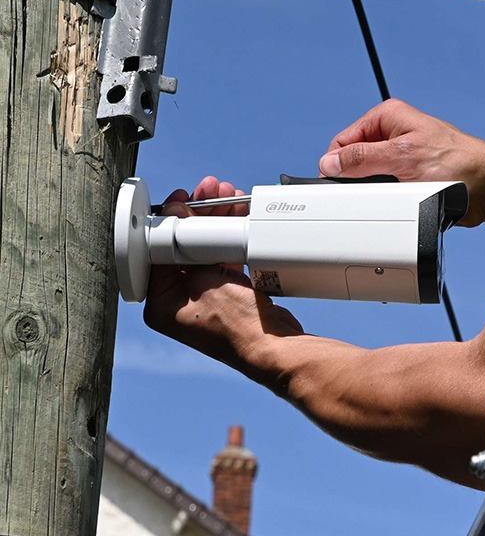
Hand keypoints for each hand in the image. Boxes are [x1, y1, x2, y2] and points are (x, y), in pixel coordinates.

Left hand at [143, 176, 303, 378]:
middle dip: (200, 213)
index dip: (172, 218)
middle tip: (211, 190)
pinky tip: (238, 215)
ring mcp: (202, 295)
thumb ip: (188, 243)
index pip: (159, 248)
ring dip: (217, 219)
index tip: (184, 197)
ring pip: (205, 246)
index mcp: (160, 302)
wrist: (274, 345)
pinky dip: (229, 236)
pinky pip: (222, 256)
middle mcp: (177, 299)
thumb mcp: (204, 276)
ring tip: (229, 196)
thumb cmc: (237, 324)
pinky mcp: (224, 292)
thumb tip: (176, 212)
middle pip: (183, 243)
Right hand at [318, 98, 484, 235]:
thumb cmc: (460, 163)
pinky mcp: (411, 178)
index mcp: (388, 118)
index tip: (335, 184)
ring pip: (370, 178)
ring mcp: (402, 157)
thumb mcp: (403, 158)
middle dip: (359, 179)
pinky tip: (399, 203)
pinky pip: (386, 191)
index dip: (337, 163)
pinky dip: (388, 200)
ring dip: (376, 191)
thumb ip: (362, 159)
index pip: (344, 140)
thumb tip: (331, 162)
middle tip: (369, 192)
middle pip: (356, 160)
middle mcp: (394, 134)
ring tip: (392, 196)